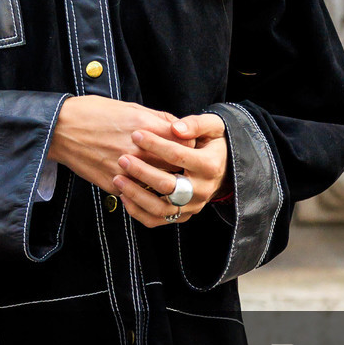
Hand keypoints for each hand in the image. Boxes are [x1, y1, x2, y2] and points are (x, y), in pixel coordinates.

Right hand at [47, 94, 180, 194]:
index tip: (189, 148)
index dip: (190, 146)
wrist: (60, 129)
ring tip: (167, 178)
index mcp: (145, 127)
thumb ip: (158, 118)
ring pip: (159, 184)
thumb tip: (179, 127)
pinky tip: (144, 185)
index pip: (185, 143)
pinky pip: (137, 193)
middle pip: (176, 166)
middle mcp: (138, 150)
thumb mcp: (130, 107)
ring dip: (165, 182)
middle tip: (185, 167)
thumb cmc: (93, 113)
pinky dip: (143, 190)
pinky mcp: (113, 184)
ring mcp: (126, 170)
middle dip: (182, 167)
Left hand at [116, 113, 228, 228]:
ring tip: (117, 179)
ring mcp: (192, 206)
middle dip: (142, 171)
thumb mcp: (213, 126)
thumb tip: (176, 128)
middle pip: (167, 185)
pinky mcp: (182, 216)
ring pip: (160, 208)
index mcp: (209, 166)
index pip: (178, 156)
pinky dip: (137, 211)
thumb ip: (196, 123)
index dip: (155, 145)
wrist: (226, 169)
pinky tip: (124, 196)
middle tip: (123, 158)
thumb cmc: (213, 143)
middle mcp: (202, 190)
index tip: (136, 134)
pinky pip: (156, 220)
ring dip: (136, 194)